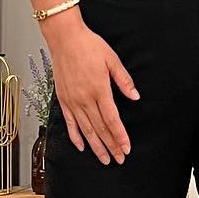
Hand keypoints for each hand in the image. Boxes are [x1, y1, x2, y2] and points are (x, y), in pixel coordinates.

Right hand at [45, 13, 138, 164]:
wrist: (65, 38)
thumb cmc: (88, 46)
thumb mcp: (112, 59)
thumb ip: (124, 80)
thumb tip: (135, 96)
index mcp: (99, 89)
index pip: (112, 120)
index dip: (120, 136)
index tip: (126, 148)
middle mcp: (85, 99)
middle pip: (100, 129)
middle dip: (111, 146)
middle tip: (119, 159)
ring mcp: (72, 101)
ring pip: (86, 130)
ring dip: (96, 146)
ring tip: (104, 159)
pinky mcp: (63, 99)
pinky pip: (70, 123)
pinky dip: (75, 137)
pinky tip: (82, 147)